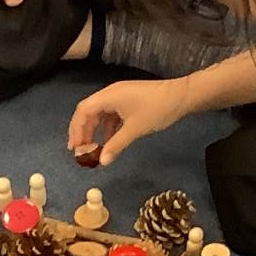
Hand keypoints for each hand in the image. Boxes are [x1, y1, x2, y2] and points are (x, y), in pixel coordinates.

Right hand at [69, 77, 190, 165]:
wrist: (181, 96)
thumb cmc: (156, 110)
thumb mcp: (134, 129)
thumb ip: (116, 145)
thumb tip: (102, 161)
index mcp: (108, 96)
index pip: (83, 111)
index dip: (76, 129)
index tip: (74, 147)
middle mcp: (110, 93)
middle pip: (89, 111)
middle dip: (83, 130)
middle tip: (80, 150)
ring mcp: (120, 96)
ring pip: (100, 113)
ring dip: (95, 130)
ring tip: (93, 148)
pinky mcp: (128, 100)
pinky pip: (111, 114)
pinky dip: (108, 127)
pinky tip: (110, 140)